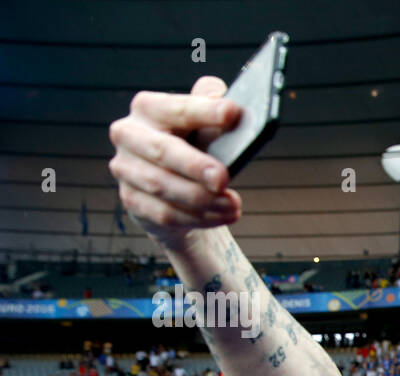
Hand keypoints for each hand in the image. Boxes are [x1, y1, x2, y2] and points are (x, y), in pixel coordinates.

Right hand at [107, 77, 243, 250]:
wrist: (175, 188)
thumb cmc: (193, 146)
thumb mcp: (202, 125)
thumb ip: (209, 106)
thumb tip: (218, 93)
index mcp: (147, 108)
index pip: (177, 108)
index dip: (204, 111)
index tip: (232, 113)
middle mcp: (129, 135)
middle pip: (162, 150)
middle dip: (195, 166)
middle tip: (223, 178)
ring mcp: (125, 169)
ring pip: (163, 186)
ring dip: (202, 199)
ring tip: (233, 204)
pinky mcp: (132, 200)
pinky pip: (165, 213)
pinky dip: (198, 218)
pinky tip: (223, 216)